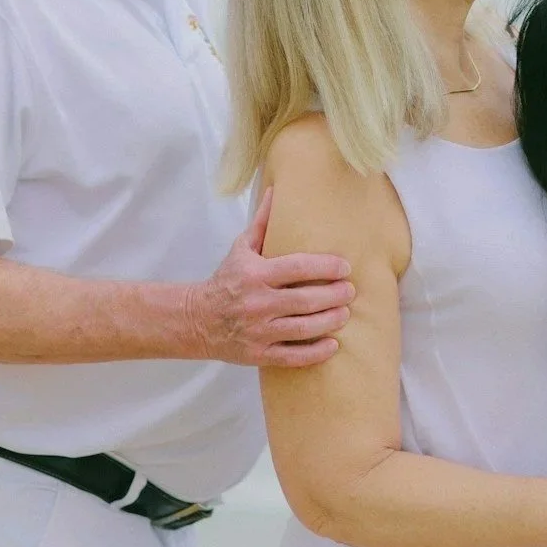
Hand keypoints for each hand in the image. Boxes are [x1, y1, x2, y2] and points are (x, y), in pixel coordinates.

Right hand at [194, 188, 356, 367]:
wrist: (195, 320)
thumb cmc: (226, 280)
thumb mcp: (242, 248)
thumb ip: (263, 222)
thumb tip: (277, 189)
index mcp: (256, 274)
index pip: (298, 267)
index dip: (326, 267)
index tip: (346, 267)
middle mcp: (258, 303)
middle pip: (305, 300)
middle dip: (334, 295)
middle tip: (350, 291)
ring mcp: (258, 331)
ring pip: (302, 328)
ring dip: (329, 321)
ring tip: (345, 314)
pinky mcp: (258, 354)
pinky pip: (291, 356)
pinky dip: (314, 353)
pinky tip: (333, 345)